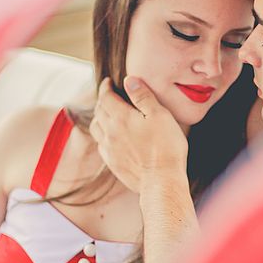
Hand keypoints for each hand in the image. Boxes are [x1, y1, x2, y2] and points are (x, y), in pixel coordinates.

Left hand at [90, 76, 187, 192]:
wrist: (162, 181)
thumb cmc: (166, 147)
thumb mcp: (160, 115)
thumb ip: (143, 96)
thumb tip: (129, 80)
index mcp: (121, 117)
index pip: (106, 96)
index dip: (106, 87)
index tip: (108, 82)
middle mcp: (110, 132)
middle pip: (99, 111)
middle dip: (103, 100)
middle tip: (109, 95)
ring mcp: (109, 149)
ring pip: (96, 128)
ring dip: (99, 117)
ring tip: (107, 114)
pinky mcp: (113, 164)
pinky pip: (101, 145)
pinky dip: (102, 135)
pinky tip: (111, 137)